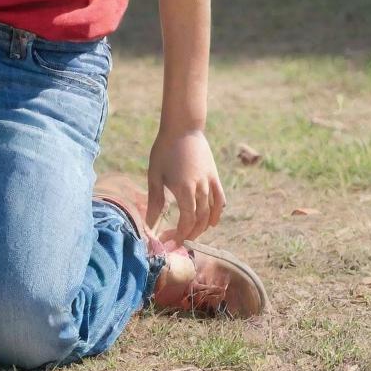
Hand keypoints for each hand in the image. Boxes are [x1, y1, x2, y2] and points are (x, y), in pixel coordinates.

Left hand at [146, 128, 225, 245]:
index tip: (169, 242)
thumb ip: (155, 201)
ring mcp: (210, 183)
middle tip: (175, 240)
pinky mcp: (215, 177)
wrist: (183, 128)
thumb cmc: (164, 150)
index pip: (187, 221)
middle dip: (188, 234)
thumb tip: (149, 224)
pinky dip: (217, 213)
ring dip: (202, 227)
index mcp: (185, 189)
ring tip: (190, 234)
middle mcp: (201, 189)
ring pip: (211, 212)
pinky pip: (220, 200)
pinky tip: (211, 222)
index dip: (179, 235)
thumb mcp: (155, 174)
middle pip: (199, 220)